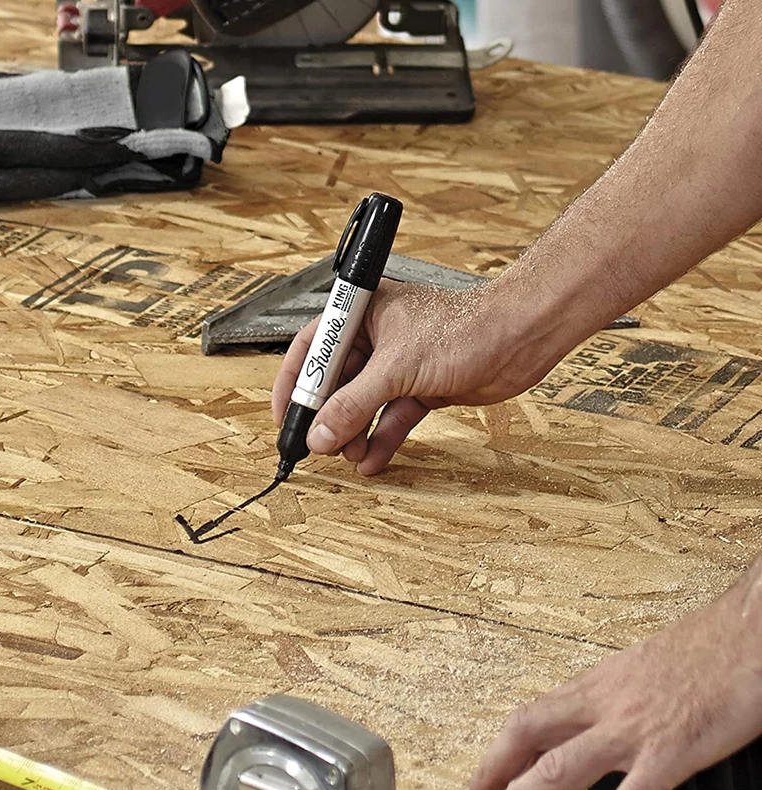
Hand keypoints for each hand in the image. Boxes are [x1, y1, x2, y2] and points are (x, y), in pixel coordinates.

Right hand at [271, 279, 571, 474]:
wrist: (520, 338)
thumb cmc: (463, 330)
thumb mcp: (395, 370)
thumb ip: (352, 405)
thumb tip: (318, 436)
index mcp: (362, 313)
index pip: (312, 347)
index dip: (294, 382)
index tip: (284, 416)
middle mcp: (376, 338)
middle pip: (336, 382)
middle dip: (327, 417)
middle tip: (317, 446)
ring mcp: (399, 365)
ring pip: (363, 404)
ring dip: (354, 433)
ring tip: (349, 456)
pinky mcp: (421, 387)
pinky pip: (391, 417)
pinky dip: (382, 439)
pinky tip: (372, 461)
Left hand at [461, 559, 761, 789]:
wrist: (751, 632)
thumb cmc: (710, 648)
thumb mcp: (644, 668)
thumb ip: (617, 697)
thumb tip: (603, 717)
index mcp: (596, 685)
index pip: (529, 719)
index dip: (498, 752)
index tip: (482, 778)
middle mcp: (602, 705)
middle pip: (522, 740)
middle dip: (487, 778)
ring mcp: (630, 731)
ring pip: (553, 772)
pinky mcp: (668, 755)